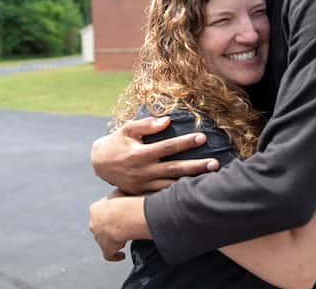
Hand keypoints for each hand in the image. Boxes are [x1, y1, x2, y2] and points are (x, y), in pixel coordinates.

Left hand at [88, 192, 127, 260]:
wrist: (120, 216)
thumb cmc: (121, 202)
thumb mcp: (118, 191)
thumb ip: (118, 193)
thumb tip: (124, 190)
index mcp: (94, 209)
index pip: (100, 212)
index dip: (109, 214)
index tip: (117, 214)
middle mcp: (93, 224)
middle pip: (100, 227)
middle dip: (109, 227)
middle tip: (122, 226)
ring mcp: (98, 238)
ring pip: (105, 240)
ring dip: (113, 240)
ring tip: (124, 239)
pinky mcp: (106, 249)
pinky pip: (109, 255)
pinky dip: (115, 256)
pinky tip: (121, 256)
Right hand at [90, 116, 218, 193]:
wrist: (99, 164)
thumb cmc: (116, 142)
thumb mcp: (127, 129)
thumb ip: (147, 125)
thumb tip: (167, 121)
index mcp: (139, 154)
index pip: (167, 147)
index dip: (185, 142)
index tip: (202, 138)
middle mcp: (143, 171)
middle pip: (174, 169)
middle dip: (196, 167)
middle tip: (215, 164)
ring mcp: (143, 184)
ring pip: (171, 185)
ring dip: (191, 182)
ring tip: (210, 180)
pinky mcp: (142, 192)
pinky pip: (163, 195)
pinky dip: (178, 193)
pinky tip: (194, 191)